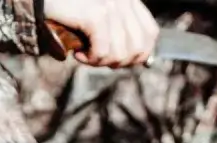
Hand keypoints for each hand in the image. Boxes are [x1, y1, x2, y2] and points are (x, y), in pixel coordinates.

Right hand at [44, 0, 159, 67]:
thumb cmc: (65, 12)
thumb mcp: (97, 19)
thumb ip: (119, 32)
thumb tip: (142, 59)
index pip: (150, 33)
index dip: (139, 54)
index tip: (117, 60)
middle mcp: (123, 0)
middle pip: (138, 47)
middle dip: (118, 62)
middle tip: (97, 58)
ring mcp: (111, 5)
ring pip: (121, 53)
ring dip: (100, 61)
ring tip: (85, 54)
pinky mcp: (96, 15)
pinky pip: (103, 51)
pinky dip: (90, 59)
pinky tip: (78, 53)